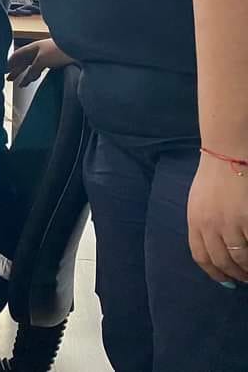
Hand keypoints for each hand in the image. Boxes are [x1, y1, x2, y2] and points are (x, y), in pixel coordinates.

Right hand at [6, 38, 73, 86]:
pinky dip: (34, 75)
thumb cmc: (58, 50)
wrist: (78, 48)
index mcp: (32, 48)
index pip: (17, 55)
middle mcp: (37, 51)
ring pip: (31, 67)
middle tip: (9, 78)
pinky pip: (39, 69)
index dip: (10, 62)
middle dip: (16, 70)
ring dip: (25, 75)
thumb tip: (27, 78)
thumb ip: (32, 70)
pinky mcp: (53, 61)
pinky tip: (33, 80)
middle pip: (23, 62)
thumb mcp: (41, 61)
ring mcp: (45, 56)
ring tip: (20, 83)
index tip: (3, 69)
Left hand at [187, 155, 247, 284]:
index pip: (201, 256)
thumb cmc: (213, 178)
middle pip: (222, 260)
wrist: (226, 156)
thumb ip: (202, 224)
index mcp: (195, 221)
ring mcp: (230, 222)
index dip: (214, 272)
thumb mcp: (198, 203)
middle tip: (245, 280)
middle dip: (235, 274)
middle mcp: (210, 225)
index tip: (225, 281)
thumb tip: (212, 247)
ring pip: (241, 257)